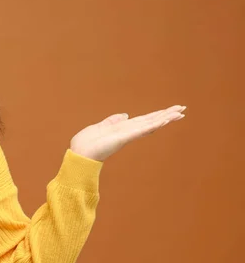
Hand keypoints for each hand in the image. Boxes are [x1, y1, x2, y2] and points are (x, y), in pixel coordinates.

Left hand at [70, 104, 185, 161]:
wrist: (79, 154)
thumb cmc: (86, 143)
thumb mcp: (100, 127)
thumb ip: (112, 121)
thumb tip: (125, 115)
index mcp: (123, 128)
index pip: (144, 120)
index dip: (157, 115)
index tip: (171, 110)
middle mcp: (128, 131)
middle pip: (151, 121)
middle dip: (166, 115)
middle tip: (183, 109)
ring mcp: (128, 135)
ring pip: (150, 124)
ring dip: (165, 118)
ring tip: (180, 113)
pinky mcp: (124, 137)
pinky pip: (142, 129)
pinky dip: (154, 124)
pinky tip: (165, 120)